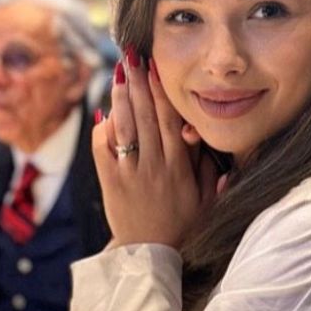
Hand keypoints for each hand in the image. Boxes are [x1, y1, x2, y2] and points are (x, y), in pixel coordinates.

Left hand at [92, 54, 218, 249]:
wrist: (152, 255)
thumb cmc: (184, 224)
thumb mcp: (207, 198)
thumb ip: (206, 166)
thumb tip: (200, 134)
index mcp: (178, 166)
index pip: (169, 119)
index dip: (162, 90)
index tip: (157, 66)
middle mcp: (153, 165)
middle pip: (145, 116)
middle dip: (138, 83)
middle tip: (132, 55)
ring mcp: (129, 173)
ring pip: (124, 128)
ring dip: (120, 98)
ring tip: (118, 73)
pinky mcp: (110, 182)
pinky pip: (103, 150)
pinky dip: (103, 130)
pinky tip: (105, 112)